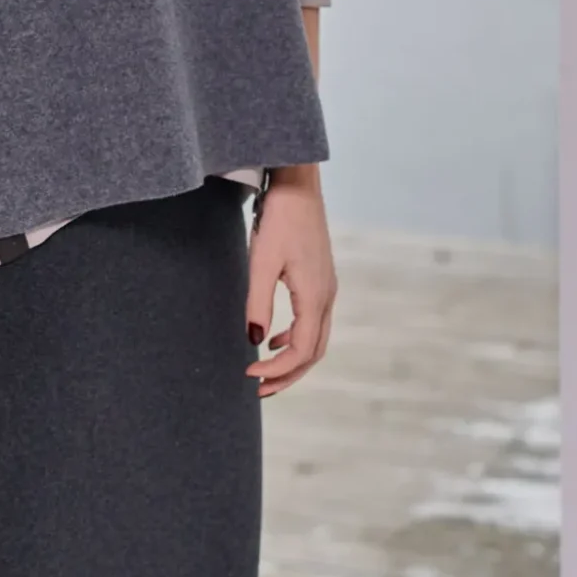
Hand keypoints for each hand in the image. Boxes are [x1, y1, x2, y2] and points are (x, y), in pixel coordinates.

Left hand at [244, 164, 335, 397]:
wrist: (298, 186)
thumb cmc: (279, 219)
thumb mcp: (261, 262)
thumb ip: (258, 304)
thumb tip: (255, 342)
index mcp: (315, 297)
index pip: (301, 351)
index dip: (276, 370)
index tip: (249, 375)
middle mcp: (327, 297)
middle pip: (313, 353)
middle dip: (287, 375)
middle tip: (258, 389)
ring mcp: (327, 289)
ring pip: (316, 339)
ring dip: (292, 360)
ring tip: (265, 372)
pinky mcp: (320, 280)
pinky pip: (313, 321)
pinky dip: (295, 338)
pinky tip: (273, 338)